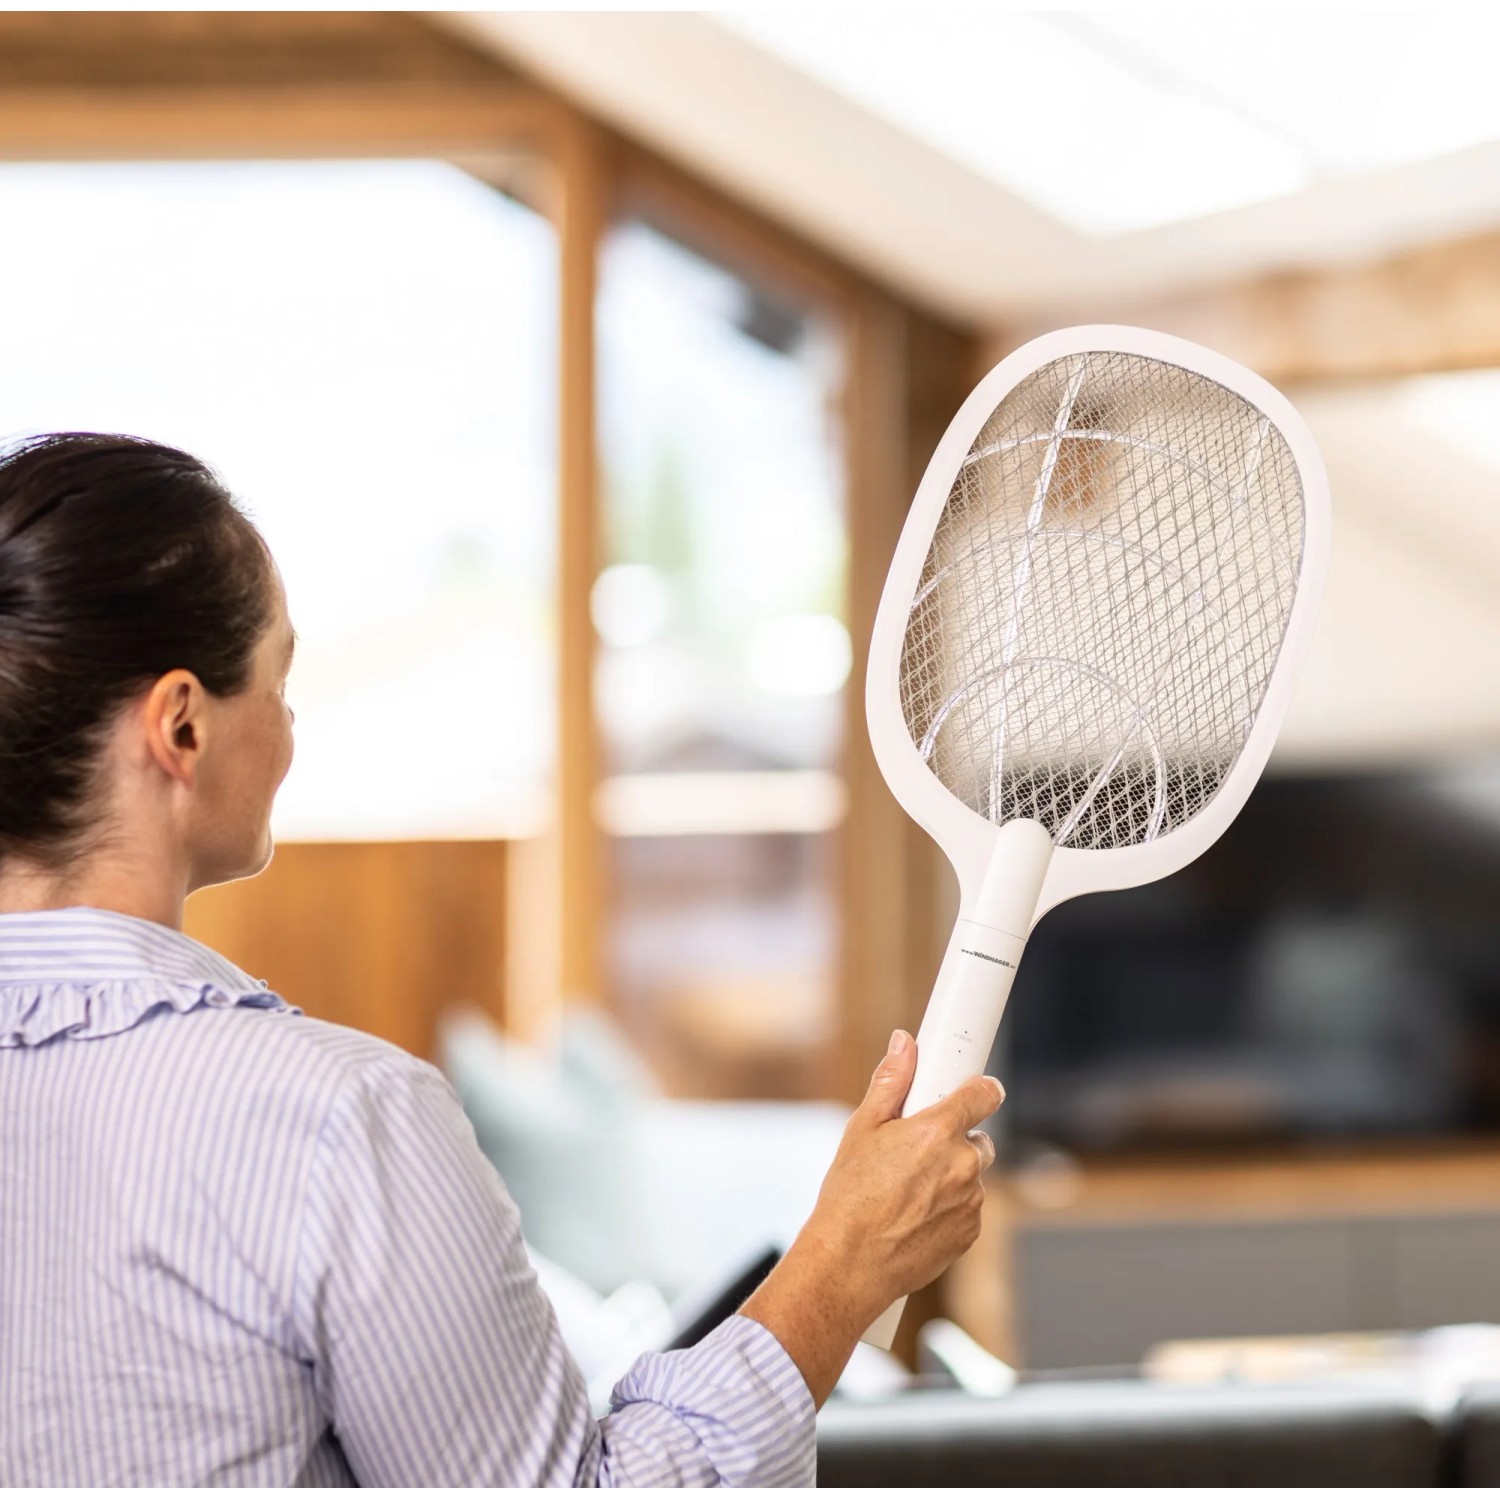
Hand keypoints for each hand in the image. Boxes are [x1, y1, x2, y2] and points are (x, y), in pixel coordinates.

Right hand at [740, 1030, 1003, 1404]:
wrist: (851, 1263)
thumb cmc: (850, 1195)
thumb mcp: (861, 1128)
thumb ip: (891, 1081)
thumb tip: (904, 1043)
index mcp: (939, 1130)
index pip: (984, 1093)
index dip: (978, 1089)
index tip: (971, 1089)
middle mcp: (964, 1164)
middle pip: (977, 1137)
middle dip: (954, 1139)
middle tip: (916, 1150)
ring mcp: (971, 1201)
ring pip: (971, 1175)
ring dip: (951, 1175)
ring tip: (907, 1190)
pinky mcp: (971, 1232)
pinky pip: (968, 1207)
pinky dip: (949, 1206)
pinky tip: (915, 1214)